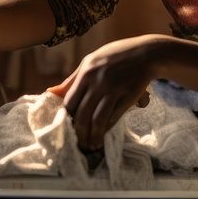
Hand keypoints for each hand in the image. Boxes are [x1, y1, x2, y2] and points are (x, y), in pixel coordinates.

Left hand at [47, 34, 166, 150]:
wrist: (146, 53)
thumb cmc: (116, 56)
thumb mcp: (92, 61)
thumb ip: (72, 79)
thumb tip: (51, 92)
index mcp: (85, 72)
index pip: (69, 102)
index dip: (67, 119)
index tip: (67, 129)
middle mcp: (97, 81)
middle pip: (81, 114)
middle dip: (78, 132)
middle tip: (78, 143)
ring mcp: (112, 89)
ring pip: (96, 120)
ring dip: (92, 136)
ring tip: (91, 146)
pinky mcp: (127, 97)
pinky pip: (113, 118)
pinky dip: (106, 130)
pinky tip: (103, 137)